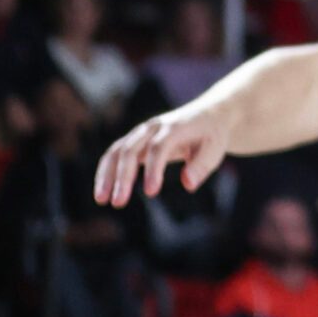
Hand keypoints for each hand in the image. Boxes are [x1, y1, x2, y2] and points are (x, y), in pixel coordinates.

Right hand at [95, 101, 232, 204]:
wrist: (209, 114)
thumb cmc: (212, 135)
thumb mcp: (216, 148)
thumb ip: (202, 165)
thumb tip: (188, 184)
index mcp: (175, 127)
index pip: (159, 148)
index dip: (153, 170)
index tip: (151, 193)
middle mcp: (154, 127)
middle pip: (131, 149)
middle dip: (123, 176)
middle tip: (118, 203)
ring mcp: (142, 132)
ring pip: (117, 150)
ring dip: (106, 174)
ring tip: (101, 200)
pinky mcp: (135, 140)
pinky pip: (115, 154)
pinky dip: (106, 171)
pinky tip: (102, 192)